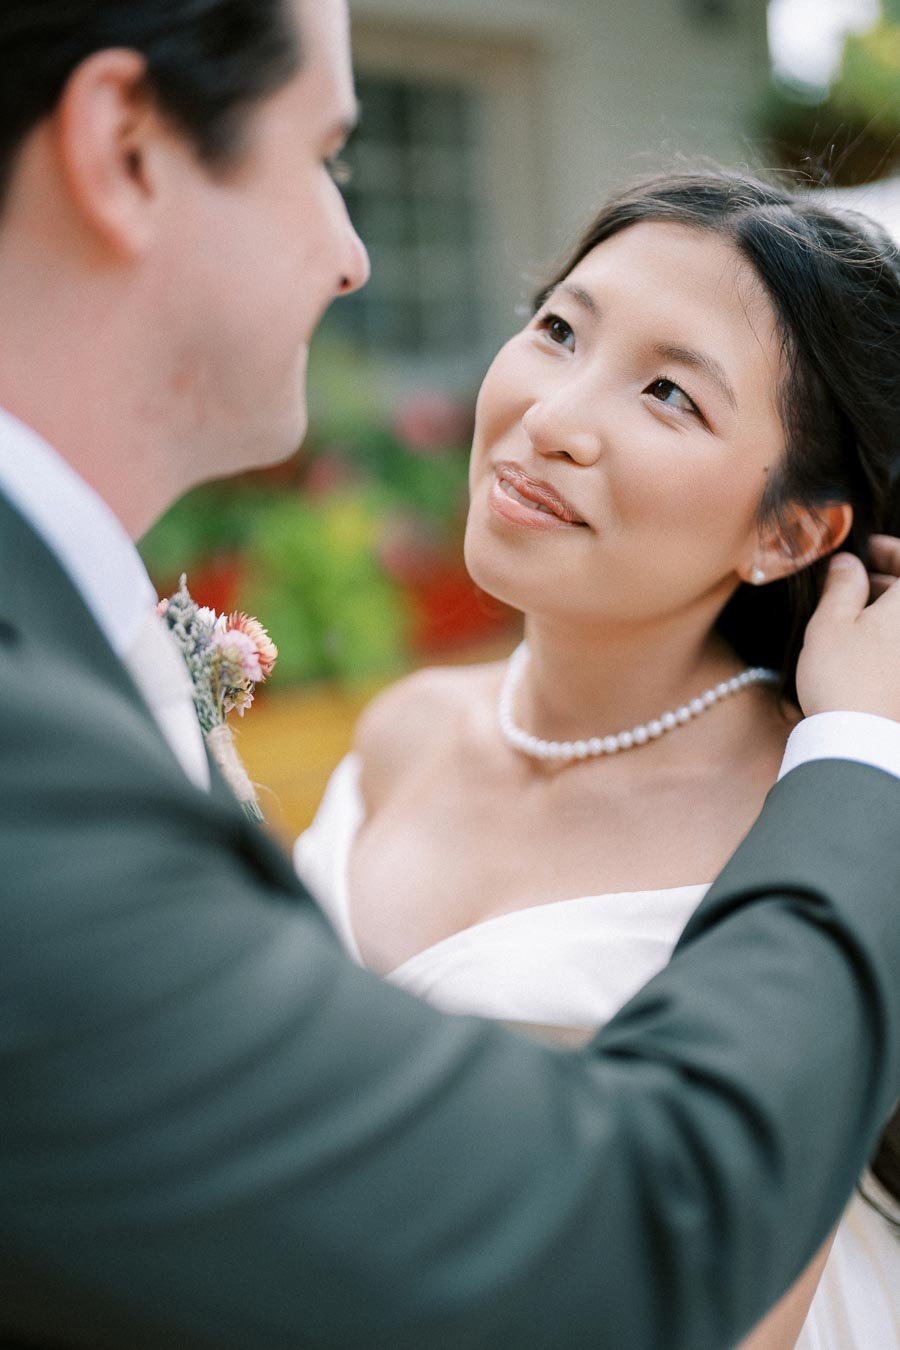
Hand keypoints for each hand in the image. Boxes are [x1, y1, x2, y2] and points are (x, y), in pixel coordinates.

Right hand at [796, 537, 899, 718]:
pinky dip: (889, 639)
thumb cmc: (843, 676)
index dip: (887, 550)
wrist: (858, 740)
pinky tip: (862, 647)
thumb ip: (842, 584)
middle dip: (885, 582)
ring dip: (886, 611)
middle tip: (849, 584)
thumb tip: (847, 563)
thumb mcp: (830, 622)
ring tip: (850, 617)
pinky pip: (899, 649)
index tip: (863, 550)